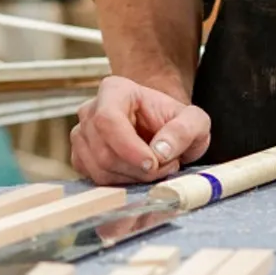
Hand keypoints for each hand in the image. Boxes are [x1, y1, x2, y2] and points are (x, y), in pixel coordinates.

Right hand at [70, 76, 210, 184]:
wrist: (164, 129)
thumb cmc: (176, 120)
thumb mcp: (194, 121)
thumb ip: (184, 130)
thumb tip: (160, 151)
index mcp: (115, 90)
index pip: (108, 119)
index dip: (128, 147)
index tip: (152, 163)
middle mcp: (91, 111)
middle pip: (103, 150)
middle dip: (136, 168)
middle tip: (165, 167)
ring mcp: (82, 135)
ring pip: (99, 168)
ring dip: (132, 178)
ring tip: (157, 168)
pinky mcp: (81, 157)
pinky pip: (95, 179)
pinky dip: (121, 184)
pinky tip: (140, 174)